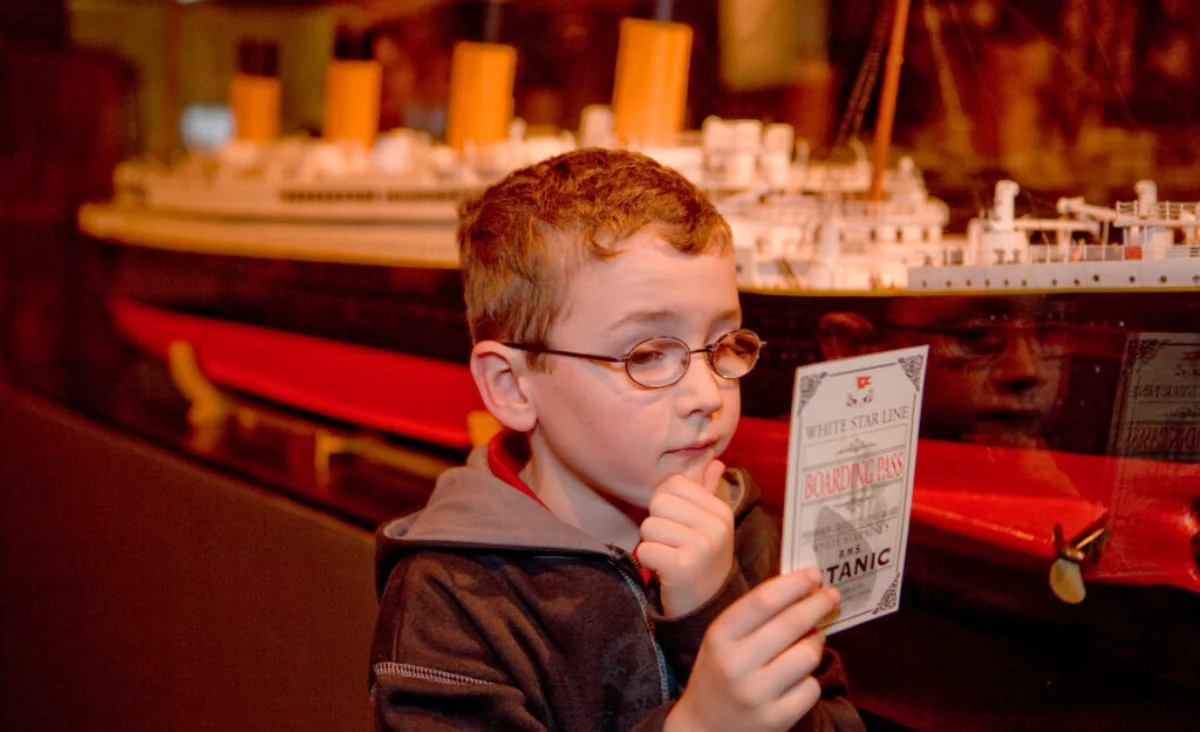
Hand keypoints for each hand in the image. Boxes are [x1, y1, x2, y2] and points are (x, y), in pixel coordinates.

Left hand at [637, 460, 732, 616]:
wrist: (706, 606)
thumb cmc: (702, 559)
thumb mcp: (709, 524)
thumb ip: (707, 490)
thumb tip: (714, 460)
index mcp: (720, 510)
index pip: (673, 483)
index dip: (665, 502)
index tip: (677, 525)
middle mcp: (716, 526)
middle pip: (658, 502)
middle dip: (656, 524)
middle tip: (672, 544)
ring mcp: (701, 546)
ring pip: (648, 526)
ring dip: (651, 544)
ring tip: (669, 558)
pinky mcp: (682, 567)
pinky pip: (645, 549)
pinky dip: (648, 562)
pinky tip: (665, 572)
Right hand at [665, 568, 840, 731]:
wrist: (704, 727)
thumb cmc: (719, 672)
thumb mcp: (723, 639)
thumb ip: (755, 615)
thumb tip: (803, 589)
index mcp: (719, 637)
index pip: (764, 600)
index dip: (794, 584)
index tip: (814, 574)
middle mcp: (735, 664)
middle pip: (791, 624)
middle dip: (817, 604)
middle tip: (831, 595)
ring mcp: (756, 694)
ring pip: (807, 655)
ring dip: (815, 642)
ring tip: (812, 639)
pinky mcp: (776, 719)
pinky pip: (811, 687)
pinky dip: (810, 679)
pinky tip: (798, 677)